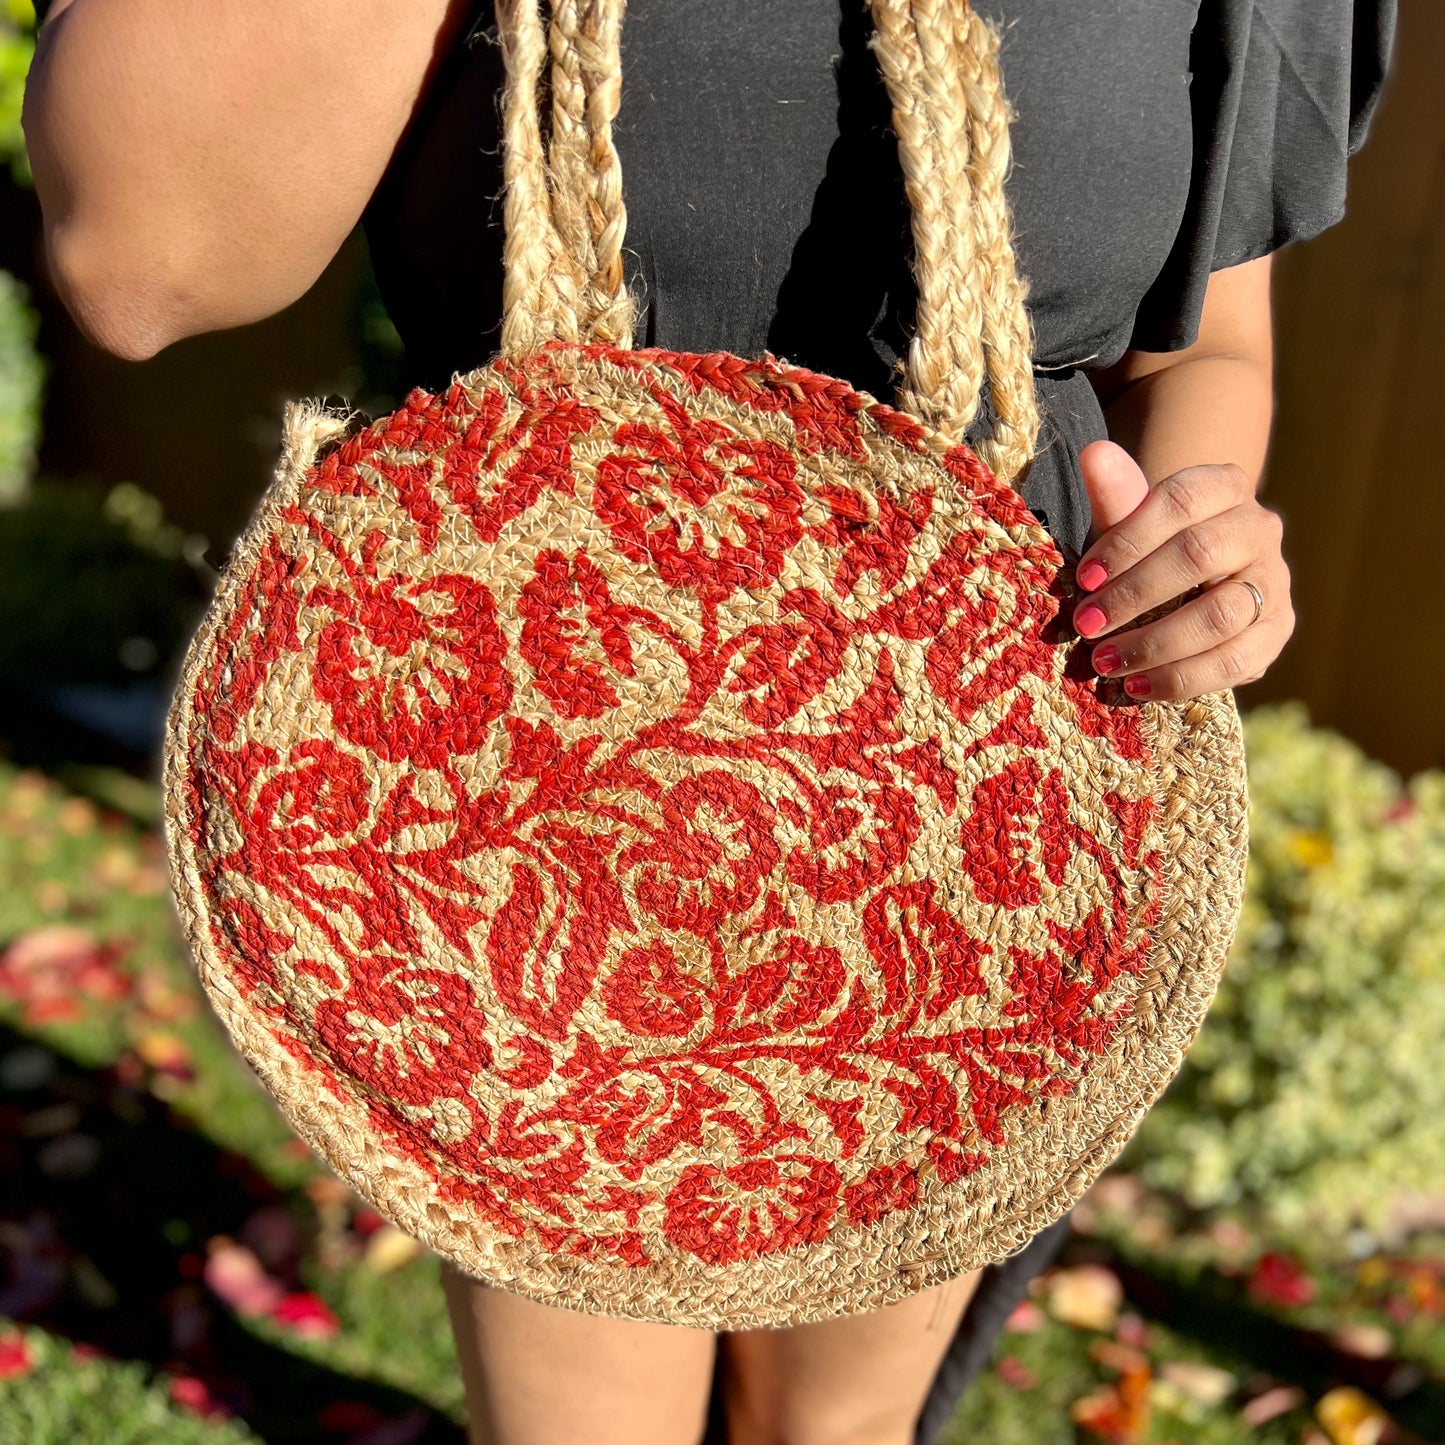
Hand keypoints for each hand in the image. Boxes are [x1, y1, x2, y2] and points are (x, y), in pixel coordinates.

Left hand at [1069, 440, 1294, 701]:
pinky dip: (1181, 677)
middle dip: (1135, 595)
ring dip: (1156, 643)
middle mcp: (1259, 529)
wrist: (1192, 583)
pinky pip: (1235, 660)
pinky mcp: (1276, 633)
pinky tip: (1137, 687)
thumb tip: (1094, 454)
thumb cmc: (1149, 546)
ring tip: (1105, 663)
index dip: (1128, 540)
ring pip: (1221, 614)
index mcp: (1224, 487)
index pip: (1179, 500)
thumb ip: (1115, 495)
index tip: (1084, 579)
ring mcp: (1274, 582)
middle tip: (1086, 626)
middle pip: (1200, 555)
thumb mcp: (1128, 521)